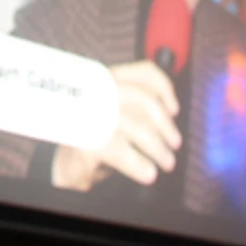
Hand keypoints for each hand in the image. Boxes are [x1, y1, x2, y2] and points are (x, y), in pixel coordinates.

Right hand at [50, 59, 181, 189]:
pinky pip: (122, 152)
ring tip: (167, 163)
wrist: (70, 163)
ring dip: (159, 149)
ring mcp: (90, 114)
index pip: (143, 73)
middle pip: (145, 102)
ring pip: (138, 128)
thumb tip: (171, 113)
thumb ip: (140, 108)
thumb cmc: (101, 137)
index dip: (165, 89)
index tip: (174, 110)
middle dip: (166, 126)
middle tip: (174, 145)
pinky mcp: (85, 139)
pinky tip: (148, 173)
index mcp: (109, 81)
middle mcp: (99, 93)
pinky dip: (140, 165)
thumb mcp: (121, 116)